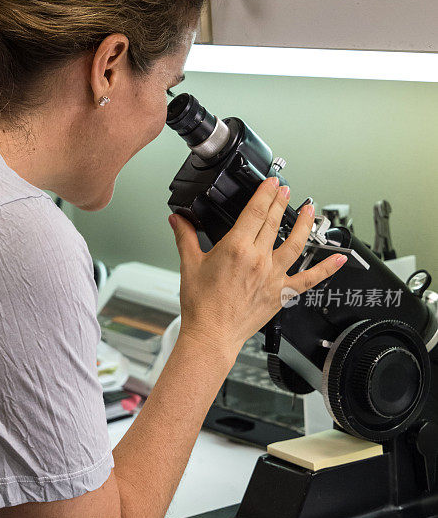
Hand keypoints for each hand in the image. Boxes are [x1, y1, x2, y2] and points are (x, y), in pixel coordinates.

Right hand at [169, 177, 346, 359]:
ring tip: (309, 210)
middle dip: (281, 202)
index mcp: (236, 249)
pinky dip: (327, 268)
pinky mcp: (282, 293)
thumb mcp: (189, 265)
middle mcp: (258, 259)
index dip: (266, 193)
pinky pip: (310, 278)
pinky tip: (339, 259)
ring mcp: (273, 276)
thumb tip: (177, 220)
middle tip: (286, 189)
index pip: (256, 212)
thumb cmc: (202, 306)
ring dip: (304, 224)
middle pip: (274, 222)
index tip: (272, 183)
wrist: (212, 334)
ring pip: (296, 243)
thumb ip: (185, 237)